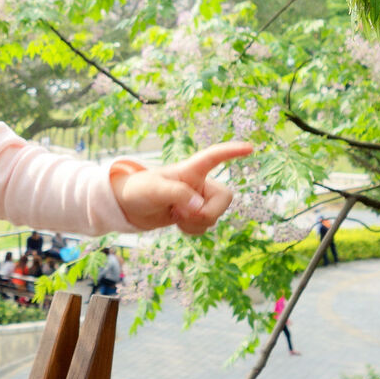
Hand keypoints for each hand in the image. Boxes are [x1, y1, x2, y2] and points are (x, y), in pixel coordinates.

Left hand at [110, 141, 251, 234]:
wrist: (129, 207)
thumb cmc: (139, 190)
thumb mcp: (154, 189)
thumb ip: (177, 195)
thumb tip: (199, 208)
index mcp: (190, 170)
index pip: (214, 157)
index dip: (232, 151)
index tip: (250, 148)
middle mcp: (199, 184)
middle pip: (225, 198)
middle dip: (208, 213)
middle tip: (184, 214)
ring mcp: (198, 200)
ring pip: (215, 216)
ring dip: (196, 223)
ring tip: (176, 216)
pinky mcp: (194, 214)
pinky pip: (206, 227)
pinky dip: (193, 230)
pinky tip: (178, 223)